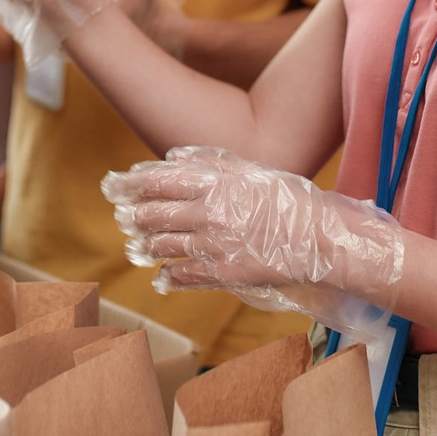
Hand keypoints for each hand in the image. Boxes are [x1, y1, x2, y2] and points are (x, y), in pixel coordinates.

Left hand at [102, 146, 404, 342]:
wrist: (322, 238)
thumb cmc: (290, 200)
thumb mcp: (252, 170)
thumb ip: (211, 162)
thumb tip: (173, 156)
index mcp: (215, 183)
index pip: (159, 181)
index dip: (131, 184)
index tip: (113, 185)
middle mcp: (208, 213)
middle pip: (155, 215)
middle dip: (132, 216)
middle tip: (121, 217)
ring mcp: (214, 246)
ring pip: (164, 247)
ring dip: (145, 248)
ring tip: (136, 248)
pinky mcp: (224, 274)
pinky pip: (185, 276)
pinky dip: (168, 277)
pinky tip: (162, 278)